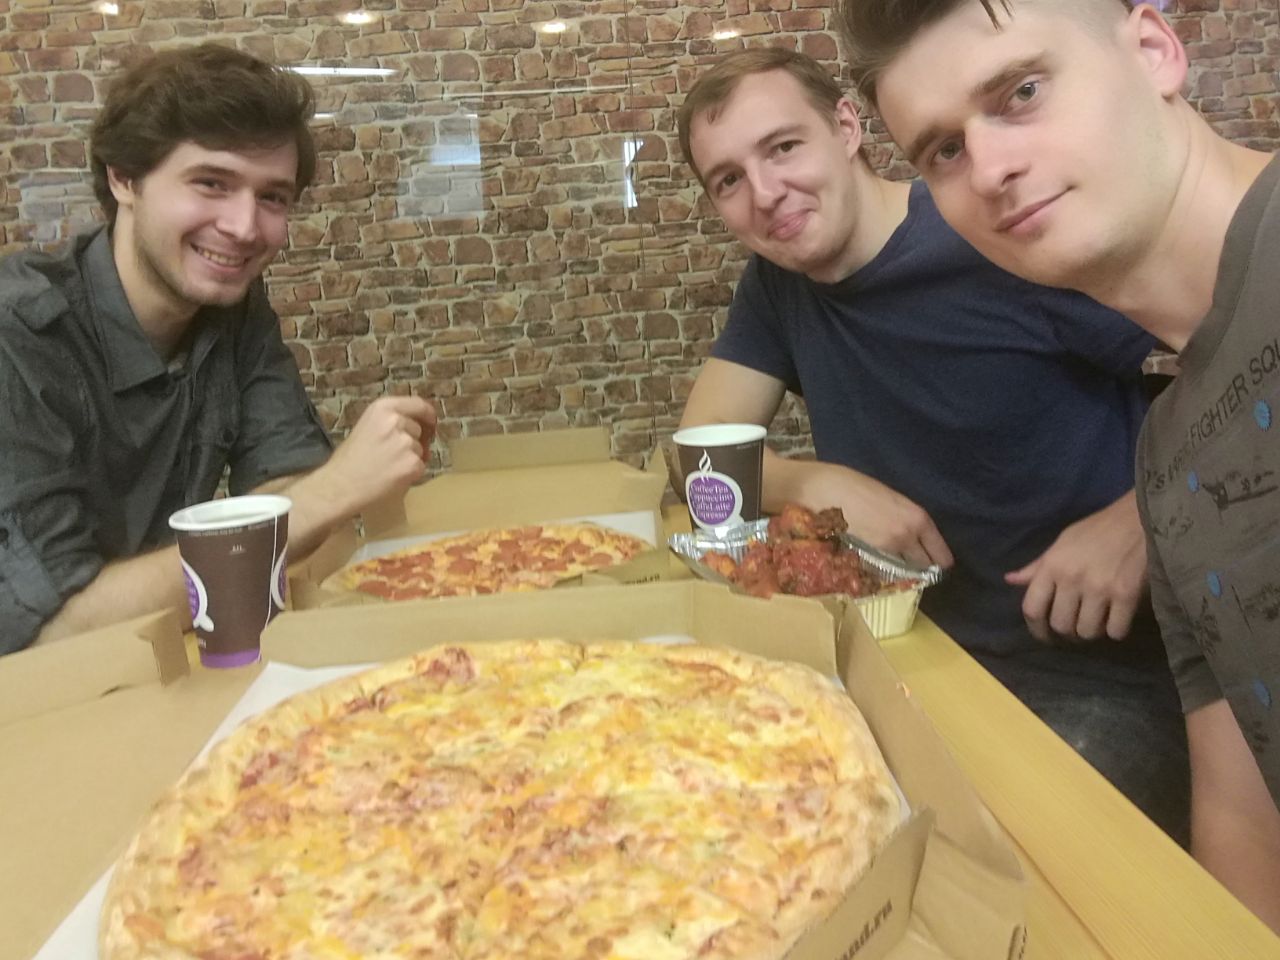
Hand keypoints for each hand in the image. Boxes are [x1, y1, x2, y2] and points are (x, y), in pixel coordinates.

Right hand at [320, 395, 436, 511]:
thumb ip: (390, 421)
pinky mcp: (413, 463)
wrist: (339, 486)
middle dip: (412, 442)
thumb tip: (417, 425)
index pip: (418, 404)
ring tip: (387, 467)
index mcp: (383, 408)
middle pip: (419, 430)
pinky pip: (421, 466)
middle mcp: (396, 421)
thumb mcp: (367, 426)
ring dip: (410, 458)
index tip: (430, 422)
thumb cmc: (349, 460)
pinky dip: (411, 474)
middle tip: (391, 455)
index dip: (427, 415)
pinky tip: (392, 477)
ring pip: (420, 449)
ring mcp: (406, 442)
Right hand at [784, 460, 952, 568]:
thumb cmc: (858, 487)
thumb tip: (913, 537)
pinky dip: (879, 569)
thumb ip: (907, 519)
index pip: (940, 554)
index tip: (936, 565)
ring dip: (898, 569)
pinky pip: (881, 570)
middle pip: (923, 566)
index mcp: (918, 519)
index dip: (939, 561)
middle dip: (920, 568)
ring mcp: (886, 550)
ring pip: (901, 570)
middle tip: (913, 566)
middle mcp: (907, 537)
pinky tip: (871, 559)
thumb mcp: (892, 500)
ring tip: (889, 561)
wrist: (828, 490)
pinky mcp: (866, 558)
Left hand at [1004, 491, 1146, 641]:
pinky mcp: (1126, 595)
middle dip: (1068, 631)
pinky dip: (1116, 630)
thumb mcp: (1063, 541)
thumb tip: (1010, 580)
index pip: (1032, 608)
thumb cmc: (1099, 529)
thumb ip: (1038, 566)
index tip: (1044, 635)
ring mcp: (1099, 588)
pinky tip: (1117, 618)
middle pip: (1061, 625)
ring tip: (1097, 620)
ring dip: (1092, 631)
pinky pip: (1115, 631)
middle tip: (1076, 624)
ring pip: (1087, 632)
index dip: (1036, 629)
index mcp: (1052, 565)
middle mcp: (1071, 578)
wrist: (1141, 517)